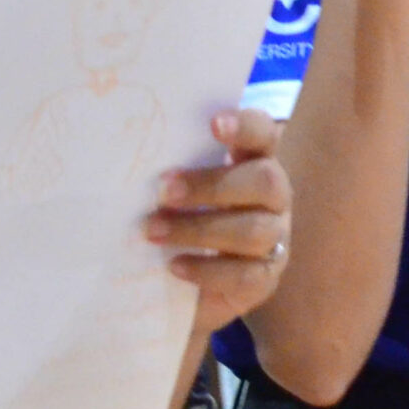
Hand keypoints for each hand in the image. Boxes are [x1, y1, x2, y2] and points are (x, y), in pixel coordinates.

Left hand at [148, 108, 289, 331]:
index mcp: (255, 161)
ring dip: (198, 229)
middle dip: (211, 185)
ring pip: (252, 230)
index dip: (245, 127)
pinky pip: (244, 275)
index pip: (263, 134)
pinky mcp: (266, 278)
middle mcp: (275, 196)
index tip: (213, 124)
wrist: (194, 284)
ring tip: (153, 231)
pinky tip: (174, 265)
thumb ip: (175, 171)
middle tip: (163, 191)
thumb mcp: (183, 190)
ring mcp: (276, 238)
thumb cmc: (185, 219)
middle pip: (264, 182)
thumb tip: (132, 156)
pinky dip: (206, 270)